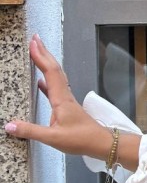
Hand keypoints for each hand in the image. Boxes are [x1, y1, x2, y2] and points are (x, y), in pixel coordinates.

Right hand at [4, 35, 111, 160]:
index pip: (50, 72)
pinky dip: (46, 83)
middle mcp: (65, 96)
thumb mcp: (53, 138)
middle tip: (35, 38)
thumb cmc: (81, 139)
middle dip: (44, 53)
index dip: (40, 57)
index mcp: (61, 99)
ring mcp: (67, 101)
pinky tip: (39, 83)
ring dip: (46, 64)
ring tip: (36, 54)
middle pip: (54, 69)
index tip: (32, 43)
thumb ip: (31, 131)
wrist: (102, 144)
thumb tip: (9, 125)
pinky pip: (55, 90)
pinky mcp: (68, 108)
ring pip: (56, 77)